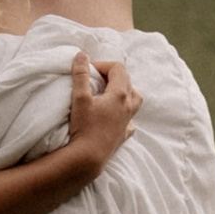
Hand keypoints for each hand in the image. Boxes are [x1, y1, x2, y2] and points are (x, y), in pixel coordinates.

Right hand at [66, 52, 141, 173]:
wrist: (88, 158)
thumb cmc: (84, 127)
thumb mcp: (79, 97)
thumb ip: (81, 74)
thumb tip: (81, 55)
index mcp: (120, 94)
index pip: (118, 68)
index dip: (103, 65)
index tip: (88, 70)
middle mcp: (128, 106)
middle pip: (127, 81)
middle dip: (112, 75)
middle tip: (95, 78)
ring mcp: (127, 121)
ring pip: (135, 100)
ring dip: (124, 92)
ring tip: (109, 94)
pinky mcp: (123, 135)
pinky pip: (130, 120)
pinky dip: (125, 114)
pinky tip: (116, 117)